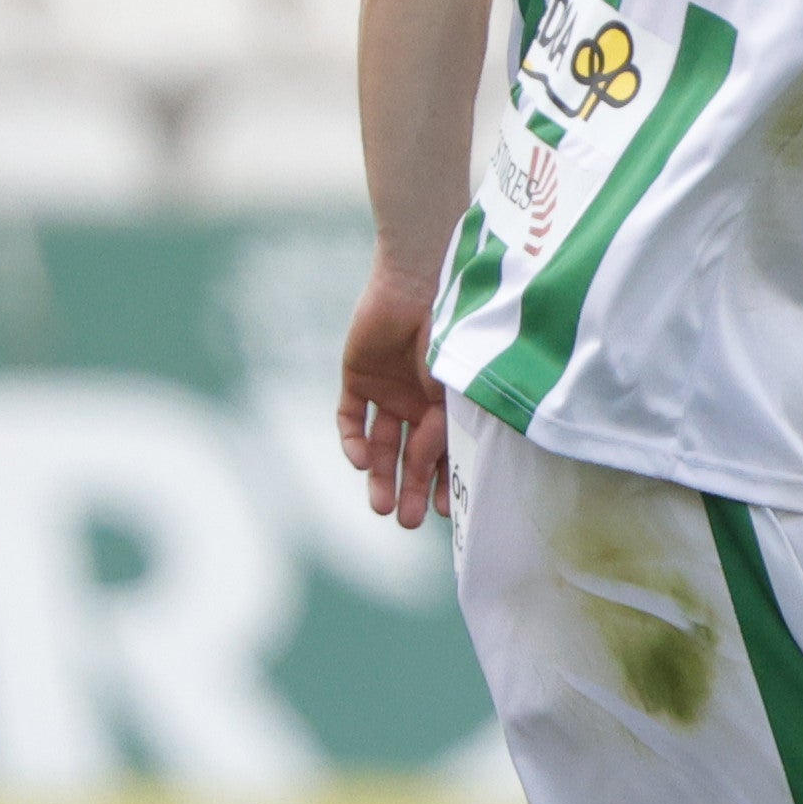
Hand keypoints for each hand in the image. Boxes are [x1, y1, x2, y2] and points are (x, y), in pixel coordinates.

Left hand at [336, 262, 452, 529]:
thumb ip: (441, 431)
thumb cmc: (450, 331)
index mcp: (447, 402)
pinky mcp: (357, 377)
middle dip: (409, 489)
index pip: (444, 453)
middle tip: (406, 522)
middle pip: (409, 456)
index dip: (443, 483)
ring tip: (381, 508)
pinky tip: (360, 460)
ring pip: (380, 444)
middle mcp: (416, 401)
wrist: (417, 281)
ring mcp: (386, 390)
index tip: (444, 512)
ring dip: (380, 475)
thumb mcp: (452, 390)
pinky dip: (353, 441)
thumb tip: (434, 477)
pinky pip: (350, 418)